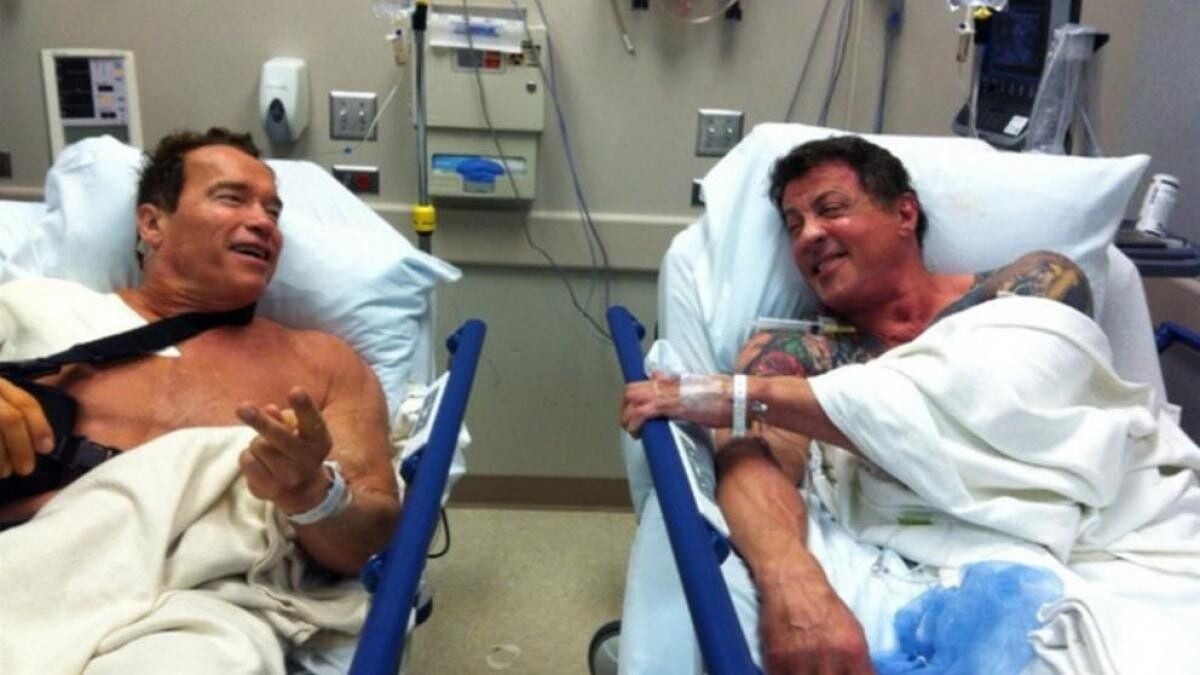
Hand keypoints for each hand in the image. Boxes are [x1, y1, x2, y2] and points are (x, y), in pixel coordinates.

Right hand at [0, 378, 54, 479]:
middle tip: (26, 469)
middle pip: (9, 420)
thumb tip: (41, 443)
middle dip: (21, 448)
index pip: (24, 402)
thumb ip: (14, 413)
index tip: (47, 448)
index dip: (40, 427)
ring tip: (4, 472)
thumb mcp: (0, 401)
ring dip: (1, 460)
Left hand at [236, 387, 333, 514]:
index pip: (312, 420)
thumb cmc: (296, 448)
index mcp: (319, 440)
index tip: (295, 391)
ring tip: (266, 448)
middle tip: (242, 407)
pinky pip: (247, 460)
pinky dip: (247, 456)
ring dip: (256, 442)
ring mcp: (290, 476)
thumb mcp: (297, 431)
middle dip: (260, 421)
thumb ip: (284, 419)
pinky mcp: (271, 488)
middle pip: (278, 435)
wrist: (301, 490)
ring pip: (258, 445)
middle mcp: (308, 459)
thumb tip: (269, 410)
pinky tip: (258, 461)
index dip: (303, 406)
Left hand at [620, 371, 731, 435]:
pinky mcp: (670, 405)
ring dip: (627, 418)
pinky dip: (635, 423)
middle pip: (630, 391)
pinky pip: (643, 412)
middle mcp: (666, 384)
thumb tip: (658, 377)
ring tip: (634, 432)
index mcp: (671, 381)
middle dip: (624, 409)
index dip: (631, 398)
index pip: (640, 384)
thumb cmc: (723, 397)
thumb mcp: (696, 388)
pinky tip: (638, 433)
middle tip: (629, 424)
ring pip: (631, 400)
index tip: (631, 411)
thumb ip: (675, 385)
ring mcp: (666, 393)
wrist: (737, 396)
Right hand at [757, 564, 872, 674]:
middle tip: (825, 672)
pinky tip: (793, 671)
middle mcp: (828, 657)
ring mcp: (800, 660)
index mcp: (852, 650)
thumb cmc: (825, 607)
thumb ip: (858, 662)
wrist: (792, 582)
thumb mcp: (853, 631)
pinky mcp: (776, 659)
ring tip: (808, 670)